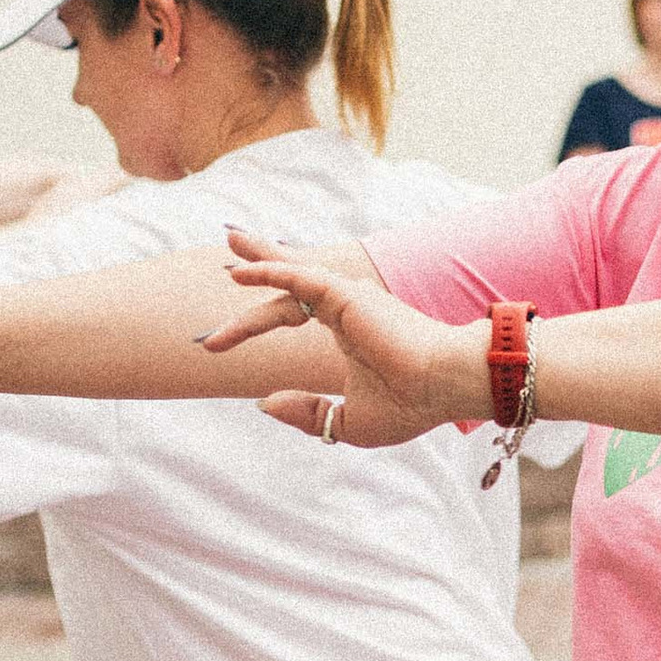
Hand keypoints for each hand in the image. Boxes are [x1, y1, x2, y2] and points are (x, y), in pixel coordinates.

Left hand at [210, 239, 486, 446]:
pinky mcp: (347, 296)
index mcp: (349, 330)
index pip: (294, 311)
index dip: (253, 323)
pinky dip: (270, 271)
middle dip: (260, 264)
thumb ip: (307, 413)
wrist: (445, 388)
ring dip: (259, 258)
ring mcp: (348, 298)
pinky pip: (300, 278)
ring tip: (231, 239)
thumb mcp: (348, 421)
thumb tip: (264, 403)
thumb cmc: (411, 405)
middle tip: (228, 252)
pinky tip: (241, 272)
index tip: (215, 344)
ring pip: (293, 273)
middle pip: (291, 281)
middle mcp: (348, 307)